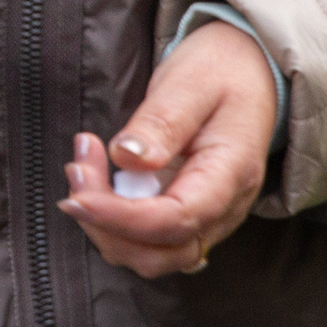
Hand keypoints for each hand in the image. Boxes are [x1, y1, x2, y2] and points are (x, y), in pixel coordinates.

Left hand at [59, 22, 277, 278]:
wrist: (250, 71)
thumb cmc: (221, 70)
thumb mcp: (192, 82)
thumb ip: (162, 122)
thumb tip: (126, 159)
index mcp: (231, 174)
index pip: (175, 221)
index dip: (120, 217)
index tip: (76, 195)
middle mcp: (225, 209)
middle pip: (161, 253)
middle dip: (106, 224)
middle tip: (77, 168)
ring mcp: (209, 218)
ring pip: (152, 255)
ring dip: (106, 225)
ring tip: (83, 168)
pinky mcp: (189, 214)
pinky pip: (150, 240)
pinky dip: (116, 223)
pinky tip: (99, 182)